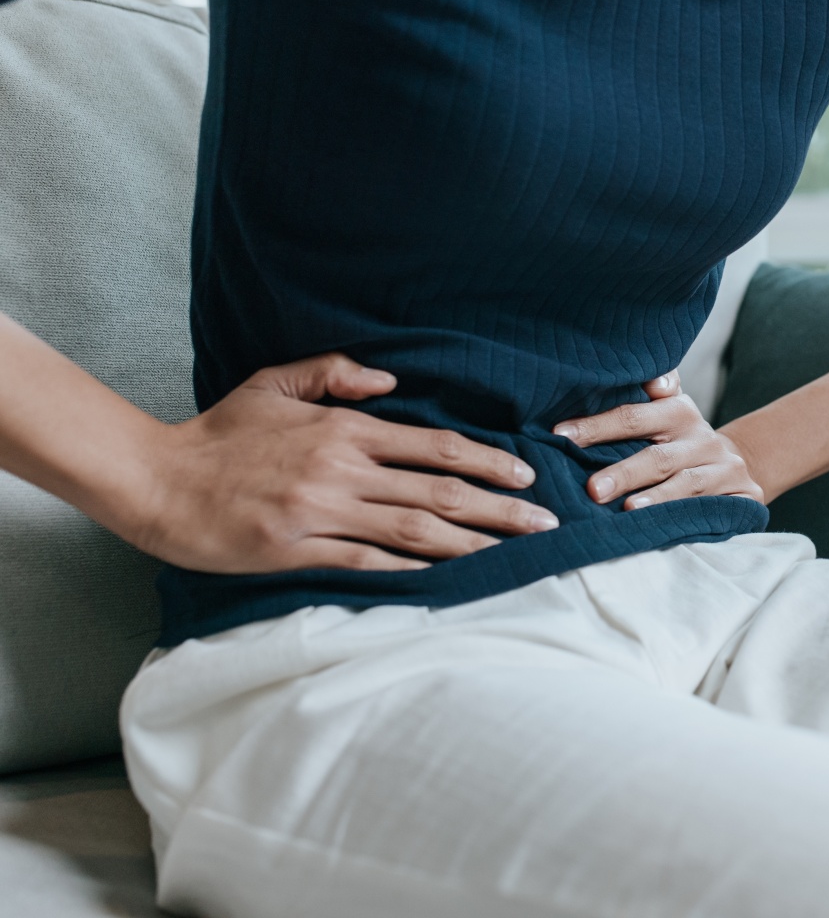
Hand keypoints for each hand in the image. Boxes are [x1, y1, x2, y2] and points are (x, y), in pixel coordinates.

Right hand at [135, 353, 557, 573]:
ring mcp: (323, 513)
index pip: (435, 445)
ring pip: (415, 531)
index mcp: (343, 429)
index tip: (523, 475)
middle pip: (439, 491)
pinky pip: (369, 563)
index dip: (486, 461)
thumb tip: (391, 381)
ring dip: (471, 542)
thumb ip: (335, 373)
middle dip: (500, 508)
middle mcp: (342, 470)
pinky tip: (448, 577)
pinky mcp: (299, 551)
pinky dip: (413, 571)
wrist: (162, 481)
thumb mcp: (275, 382)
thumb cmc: (221, 431)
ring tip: (513, 553)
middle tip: (543, 522)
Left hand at [552, 371, 762, 509]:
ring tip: (628, 510)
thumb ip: (647, 392)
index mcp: (678, 412)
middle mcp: (702, 439)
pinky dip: (688, 520)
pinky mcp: (743, 498)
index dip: (597, 426)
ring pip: (686, 485)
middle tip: (592, 489)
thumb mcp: (667, 409)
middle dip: (624, 473)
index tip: (561, 435)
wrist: (740, 466)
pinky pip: (714, 511)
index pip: (633, 416)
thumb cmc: (681, 440)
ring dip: (657, 498)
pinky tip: (665, 528)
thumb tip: (632, 376)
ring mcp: (725, 470)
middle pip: (658, 457)